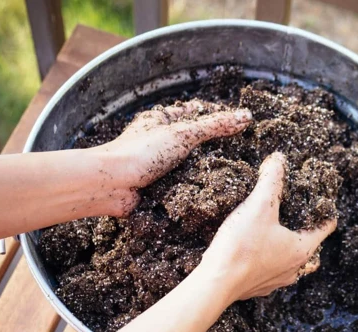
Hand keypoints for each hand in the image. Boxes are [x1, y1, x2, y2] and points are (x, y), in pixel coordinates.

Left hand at [97, 100, 251, 215]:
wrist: (111, 186)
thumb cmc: (141, 152)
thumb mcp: (183, 134)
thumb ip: (215, 126)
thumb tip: (246, 117)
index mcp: (161, 120)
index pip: (194, 112)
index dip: (216, 115)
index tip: (240, 122)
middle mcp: (159, 141)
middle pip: (193, 140)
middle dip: (214, 146)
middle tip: (241, 151)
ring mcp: (158, 165)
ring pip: (188, 165)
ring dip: (205, 170)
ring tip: (232, 174)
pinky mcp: (158, 187)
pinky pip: (181, 186)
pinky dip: (195, 189)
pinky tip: (214, 193)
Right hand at [199, 152, 336, 301]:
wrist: (215, 283)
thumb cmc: (242, 245)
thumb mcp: (258, 205)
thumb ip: (271, 179)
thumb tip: (279, 158)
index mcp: (302, 248)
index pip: (325, 227)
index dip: (326, 211)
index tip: (322, 200)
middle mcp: (294, 268)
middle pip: (310, 247)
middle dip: (306, 230)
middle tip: (299, 214)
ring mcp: (277, 281)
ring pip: (292, 263)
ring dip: (288, 247)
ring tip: (278, 232)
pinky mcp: (258, 288)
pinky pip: (271, 272)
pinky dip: (269, 260)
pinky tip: (256, 252)